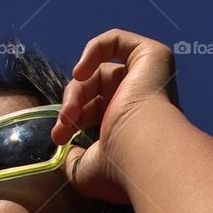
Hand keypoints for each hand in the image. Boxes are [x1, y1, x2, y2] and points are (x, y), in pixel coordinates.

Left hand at [51, 29, 181, 203]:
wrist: (144, 152)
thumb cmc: (118, 168)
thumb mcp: (85, 171)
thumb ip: (73, 161)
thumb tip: (67, 151)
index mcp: (131, 127)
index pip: (94, 113)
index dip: (71, 122)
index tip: (59, 139)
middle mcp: (142, 102)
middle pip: (94, 91)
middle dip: (71, 108)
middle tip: (60, 132)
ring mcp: (149, 78)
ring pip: (99, 72)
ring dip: (76, 91)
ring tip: (69, 113)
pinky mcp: (153, 56)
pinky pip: (116, 41)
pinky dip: (93, 51)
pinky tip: (79, 73)